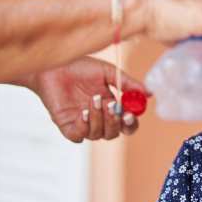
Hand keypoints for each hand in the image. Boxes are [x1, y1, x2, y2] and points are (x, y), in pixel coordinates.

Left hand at [21, 56, 148, 142]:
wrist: (53, 65)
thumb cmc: (79, 67)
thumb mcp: (108, 72)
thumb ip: (128, 83)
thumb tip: (149, 92)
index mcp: (111, 106)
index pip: (126, 124)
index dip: (131, 123)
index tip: (131, 113)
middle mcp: (98, 118)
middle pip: (114, 133)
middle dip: (116, 122)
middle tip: (114, 107)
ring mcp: (82, 123)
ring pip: (98, 135)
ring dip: (99, 118)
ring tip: (94, 99)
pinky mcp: (66, 126)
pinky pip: (79, 136)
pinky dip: (84, 127)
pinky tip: (83, 112)